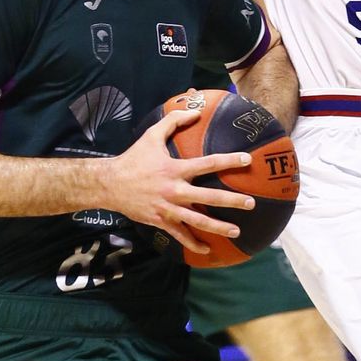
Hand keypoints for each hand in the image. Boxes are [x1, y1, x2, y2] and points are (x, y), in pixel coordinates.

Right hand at [101, 106, 253, 257]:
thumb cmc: (133, 158)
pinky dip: (193, 243)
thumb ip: (173, 121)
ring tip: (236, 231)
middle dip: (232, 201)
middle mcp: (175, 190)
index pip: (208, 164)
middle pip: (209, 197)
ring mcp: (168, 208)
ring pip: (197, 220)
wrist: (109, 184)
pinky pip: (180, 235)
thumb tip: (195, 111)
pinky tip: (207, 249)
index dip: (229, 161)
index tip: (247, 161)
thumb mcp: (151, 136)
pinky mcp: (161, 221)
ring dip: (218, 227)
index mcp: (176, 169)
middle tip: (251, 203)